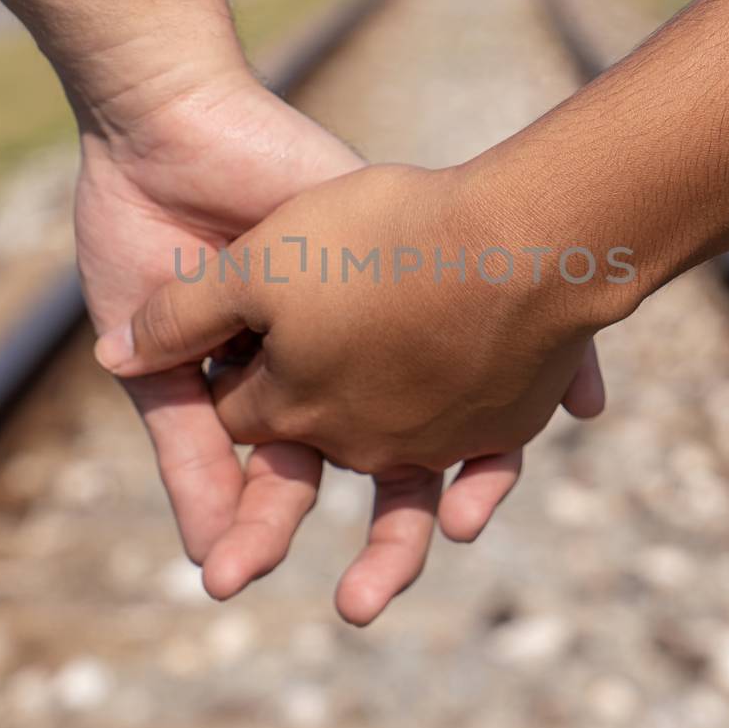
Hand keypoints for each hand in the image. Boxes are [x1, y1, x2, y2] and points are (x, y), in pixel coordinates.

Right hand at [97, 162, 609, 621]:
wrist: (178, 122)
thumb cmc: (149, 229)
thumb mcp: (156, 341)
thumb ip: (182, 432)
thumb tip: (200, 537)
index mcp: (278, 386)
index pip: (295, 474)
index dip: (273, 525)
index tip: (251, 577)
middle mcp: (341, 357)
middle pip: (383, 462)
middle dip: (381, 537)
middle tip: (364, 604)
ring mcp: (385, 313)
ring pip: (454, 412)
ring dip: (470, 476)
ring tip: (467, 528)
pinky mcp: (424, 261)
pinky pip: (507, 323)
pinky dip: (553, 364)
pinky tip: (578, 404)